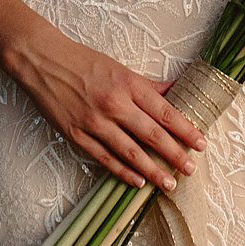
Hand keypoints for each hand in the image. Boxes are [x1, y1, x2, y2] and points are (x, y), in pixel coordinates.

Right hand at [10, 35, 209, 193]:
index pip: (164, 111)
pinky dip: (122, 172)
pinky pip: (104, 158)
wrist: (43, 61)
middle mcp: (114, 104)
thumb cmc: (83, 62)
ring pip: (130, 152)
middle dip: (174, 154)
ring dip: (152, 170)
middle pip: (151, 134)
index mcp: (127, 84)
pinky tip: (137, 182)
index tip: (201, 143)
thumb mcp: (120, 68)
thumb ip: (148, 85)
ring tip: (169, 183)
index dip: (185, 129)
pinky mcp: (76, 134)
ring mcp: (94, 121)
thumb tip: (176, 91)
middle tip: (190, 169)